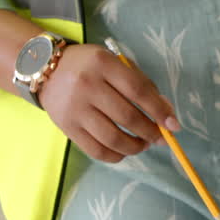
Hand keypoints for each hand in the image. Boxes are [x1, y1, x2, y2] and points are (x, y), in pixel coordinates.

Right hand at [37, 44, 179, 162]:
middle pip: (127, 117)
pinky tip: (124, 151)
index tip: (173, 125)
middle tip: (160, 138)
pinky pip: (96, 150)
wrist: (45, 70)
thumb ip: (141, 84)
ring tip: (143, 145)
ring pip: (112, 137)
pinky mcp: (67, 127)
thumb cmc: (89, 66)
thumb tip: (166, 113)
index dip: (159, 111)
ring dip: (135, 147)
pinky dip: (115, 156)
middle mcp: (87, 85)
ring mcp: (75, 108)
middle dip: (150, 132)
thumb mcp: (115, 64)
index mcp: (103, 64)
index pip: (138, 91)